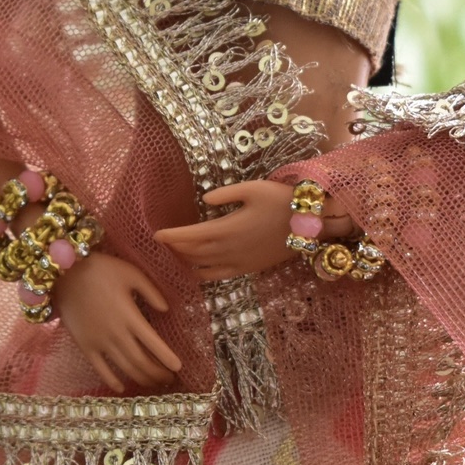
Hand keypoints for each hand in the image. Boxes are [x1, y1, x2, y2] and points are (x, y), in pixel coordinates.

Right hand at [54, 251, 181, 393]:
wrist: (64, 273)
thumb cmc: (101, 269)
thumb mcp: (131, 273)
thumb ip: (151, 291)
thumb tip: (166, 310)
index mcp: (130, 316)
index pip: (154, 344)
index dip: (167, 358)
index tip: (178, 367)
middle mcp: (116, 334)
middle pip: (141, 362)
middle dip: (157, 373)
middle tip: (169, 378)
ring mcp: (99, 342)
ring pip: (125, 368)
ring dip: (141, 379)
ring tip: (153, 383)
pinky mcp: (84, 346)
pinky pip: (100, 370)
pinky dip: (112, 381)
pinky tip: (122, 387)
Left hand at [154, 180, 356, 280]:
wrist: (309, 226)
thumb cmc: (281, 201)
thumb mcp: (252, 188)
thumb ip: (225, 195)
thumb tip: (204, 200)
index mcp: (226, 228)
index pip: (189, 236)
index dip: (171, 236)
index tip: (156, 235)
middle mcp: (228, 249)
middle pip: (192, 252)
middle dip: (175, 248)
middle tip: (162, 243)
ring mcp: (238, 262)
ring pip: (202, 266)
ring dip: (186, 261)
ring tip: (175, 255)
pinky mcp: (248, 269)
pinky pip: (219, 276)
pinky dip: (203, 274)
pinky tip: (196, 272)